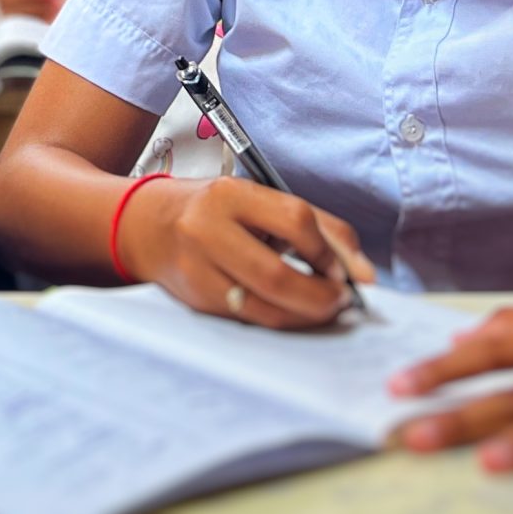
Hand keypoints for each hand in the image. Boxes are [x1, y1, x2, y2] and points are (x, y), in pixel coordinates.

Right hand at [118, 175, 373, 329]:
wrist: (147, 225)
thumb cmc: (216, 211)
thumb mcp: (260, 201)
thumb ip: (317, 227)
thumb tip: (365, 274)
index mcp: (230, 194)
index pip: (294, 220)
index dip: (329, 251)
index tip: (345, 270)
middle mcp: (207, 229)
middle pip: (278, 275)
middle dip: (321, 296)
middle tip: (341, 300)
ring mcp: (197, 268)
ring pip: (264, 306)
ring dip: (305, 314)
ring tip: (322, 308)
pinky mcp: (195, 299)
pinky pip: (249, 318)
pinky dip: (280, 319)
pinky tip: (291, 311)